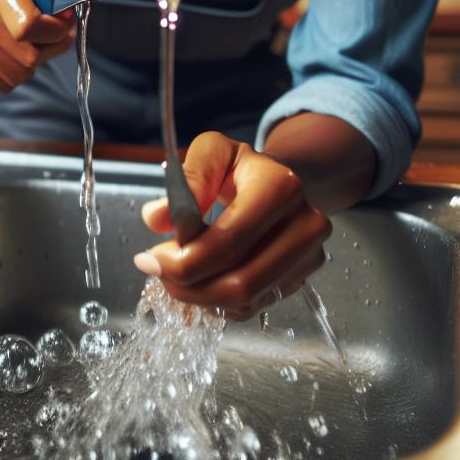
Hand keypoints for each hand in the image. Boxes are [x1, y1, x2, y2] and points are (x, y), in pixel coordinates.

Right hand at [0, 0, 76, 92]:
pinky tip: (14, 53)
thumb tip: (65, 18)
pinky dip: (16, 74)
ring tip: (32, 43)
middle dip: (49, 49)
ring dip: (33, 65)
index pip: (29, 23)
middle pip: (26, 56)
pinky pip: (3, 84)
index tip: (63, 26)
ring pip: (17, 74)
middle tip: (50, 36)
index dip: (56, 32)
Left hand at [133, 132, 331, 319]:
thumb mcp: (212, 153)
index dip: (185, 259)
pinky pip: (252, 307)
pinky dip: (218, 302)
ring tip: (174, 277)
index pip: (230, 239)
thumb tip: (157, 218)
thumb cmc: (239, 168)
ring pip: (245, 300)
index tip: (150, 257)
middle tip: (158, 272)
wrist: (278, 181)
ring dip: (199, 297)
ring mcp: (309, 257)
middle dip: (188, 285)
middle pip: (240, 281)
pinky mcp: (301, 280)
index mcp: (281, 186)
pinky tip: (200, 282)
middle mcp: (305, 225)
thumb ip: (187, 180)